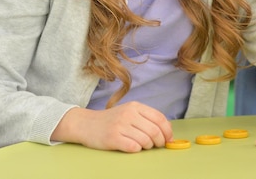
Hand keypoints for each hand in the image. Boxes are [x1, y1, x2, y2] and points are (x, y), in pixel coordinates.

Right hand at [52, 101, 173, 152]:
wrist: (86, 124)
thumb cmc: (112, 120)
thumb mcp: (130, 112)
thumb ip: (147, 117)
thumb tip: (168, 129)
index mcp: (135, 106)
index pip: (159, 118)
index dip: (167, 130)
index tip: (169, 139)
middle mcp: (128, 114)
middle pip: (154, 131)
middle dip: (160, 141)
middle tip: (158, 145)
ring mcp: (120, 126)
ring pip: (145, 140)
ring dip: (148, 146)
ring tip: (144, 145)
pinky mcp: (112, 138)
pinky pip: (133, 147)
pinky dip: (137, 150)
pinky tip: (133, 147)